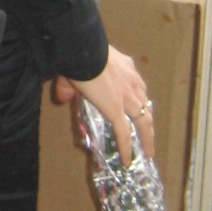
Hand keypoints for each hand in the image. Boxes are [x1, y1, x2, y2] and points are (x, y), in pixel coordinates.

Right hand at [50, 44, 153, 164]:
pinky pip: (124, 133)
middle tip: (149, 132)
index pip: (137, 85)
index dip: (139, 97)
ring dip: (147, 136)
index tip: (140, 105)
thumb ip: (70, 85)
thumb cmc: (81, 54)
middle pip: (146, 104)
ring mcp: (126, 97)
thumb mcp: (78, 66)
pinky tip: (126, 159)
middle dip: (149, 119)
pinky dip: (126, 147)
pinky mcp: (117, 110)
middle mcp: (131, 82)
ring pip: (144, 121)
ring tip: (148, 150)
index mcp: (125, 68)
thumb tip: (62, 98)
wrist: (84, 51)